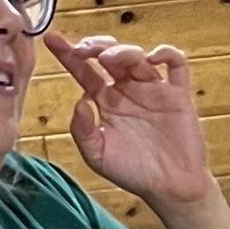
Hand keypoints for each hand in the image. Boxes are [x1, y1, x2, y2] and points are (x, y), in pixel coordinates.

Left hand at [43, 32, 214, 210]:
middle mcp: (127, 91)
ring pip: (138, 56)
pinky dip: (167, 54)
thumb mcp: (97, 156)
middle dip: (96, 46)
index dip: (68, 54)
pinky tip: (153, 57)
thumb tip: (80, 101)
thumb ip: (82, 130)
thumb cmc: (133, 173)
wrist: (169, 189)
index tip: (52, 39)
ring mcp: (152, 90)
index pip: (84, 71)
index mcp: (105, 102)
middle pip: (110, 55)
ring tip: (111, 60)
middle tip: (86, 50)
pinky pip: (176, 65)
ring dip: (123, 51)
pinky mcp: (177, 95)